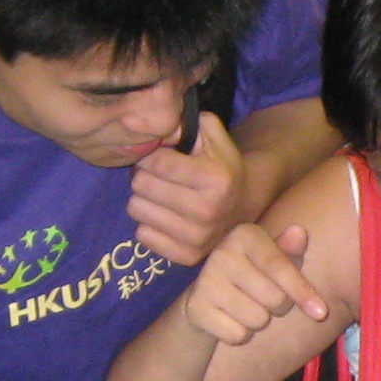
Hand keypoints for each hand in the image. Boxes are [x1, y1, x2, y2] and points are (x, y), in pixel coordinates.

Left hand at [127, 109, 246, 267]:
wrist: (243, 207)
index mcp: (215, 178)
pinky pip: (142, 235)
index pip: (155, 162)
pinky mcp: (186, 257)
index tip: (158, 157)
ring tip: (160, 196)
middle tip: (157, 177)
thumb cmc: (221, 167)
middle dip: (144, 176)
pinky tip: (165, 217)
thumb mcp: (212, 136)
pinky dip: (149, 224)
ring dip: (143, 199)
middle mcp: (207, 211)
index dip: (151, 155)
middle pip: (141, 185)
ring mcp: (197, 238)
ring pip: (136, 209)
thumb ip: (185, 123)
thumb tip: (152, 126)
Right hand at [181, 221, 330, 345]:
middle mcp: (222, 253)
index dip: (303, 292)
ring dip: (259, 321)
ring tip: (246, 307)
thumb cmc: (253, 274)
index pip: (280, 267)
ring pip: (258, 320)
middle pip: (275, 299)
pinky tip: (230, 319)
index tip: (321, 313)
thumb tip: (300, 232)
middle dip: (279, 307)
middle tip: (264, 298)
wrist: (206, 296)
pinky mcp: (196, 308)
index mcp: (244, 235)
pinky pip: (238, 335)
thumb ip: (290, 251)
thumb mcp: (275, 260)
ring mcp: (206, 281)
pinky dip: (240, 334)